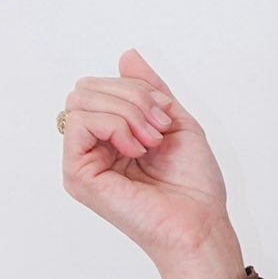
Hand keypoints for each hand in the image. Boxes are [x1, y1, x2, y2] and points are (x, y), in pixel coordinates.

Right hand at [60, 49, 241, 278]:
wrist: (200, 223)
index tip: (166, 115)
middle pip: (86, 87)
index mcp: (111, 136)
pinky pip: (79, 122)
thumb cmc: (193, 184)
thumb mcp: (175, 121)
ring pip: (81, 99)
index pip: (100, 86)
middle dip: (130, 96)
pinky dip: (114, 125)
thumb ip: (150, 89)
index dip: (136, 88)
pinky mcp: (77, 175)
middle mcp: (92, 148)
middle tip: (158, 129)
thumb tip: (126, 55)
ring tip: (150, 142)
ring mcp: (82, 161)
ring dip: (126, 112)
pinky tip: (136, 149)